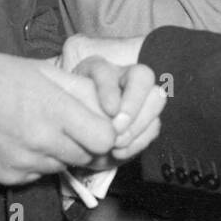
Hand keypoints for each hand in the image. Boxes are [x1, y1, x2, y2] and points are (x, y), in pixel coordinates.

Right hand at [0, 51, 116, 185]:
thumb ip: (77, 89)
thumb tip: (106, 105)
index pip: (104, 139)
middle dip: (85, 143)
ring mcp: (23, 163)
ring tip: (39, 130)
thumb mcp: (41, 70)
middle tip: (69, 126)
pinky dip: (36, 162)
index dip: (105, 132)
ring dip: (60, 153)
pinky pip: (38, 175)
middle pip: (87, 156)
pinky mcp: (8, 177)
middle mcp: (41, 141)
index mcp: (53, 110)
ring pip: (63, 166)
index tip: (96, 123)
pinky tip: (20, 141)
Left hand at [61, 36, 163, 161]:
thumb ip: (75, 111)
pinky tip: (121, 151)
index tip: (108, 111)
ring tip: (117, 145)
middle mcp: (121, 77)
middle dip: (133, 104)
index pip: (106, 71)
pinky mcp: (147, 118)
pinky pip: (154, 125)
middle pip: (142, 76)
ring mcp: (138, 97)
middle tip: (117, 129)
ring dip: (139, 125)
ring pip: (156, 98)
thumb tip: (98, 122)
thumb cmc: (67, 120)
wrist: (74, 139)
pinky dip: (140, 141)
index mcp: (95, 70)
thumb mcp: (63, 112)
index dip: (109, 90)